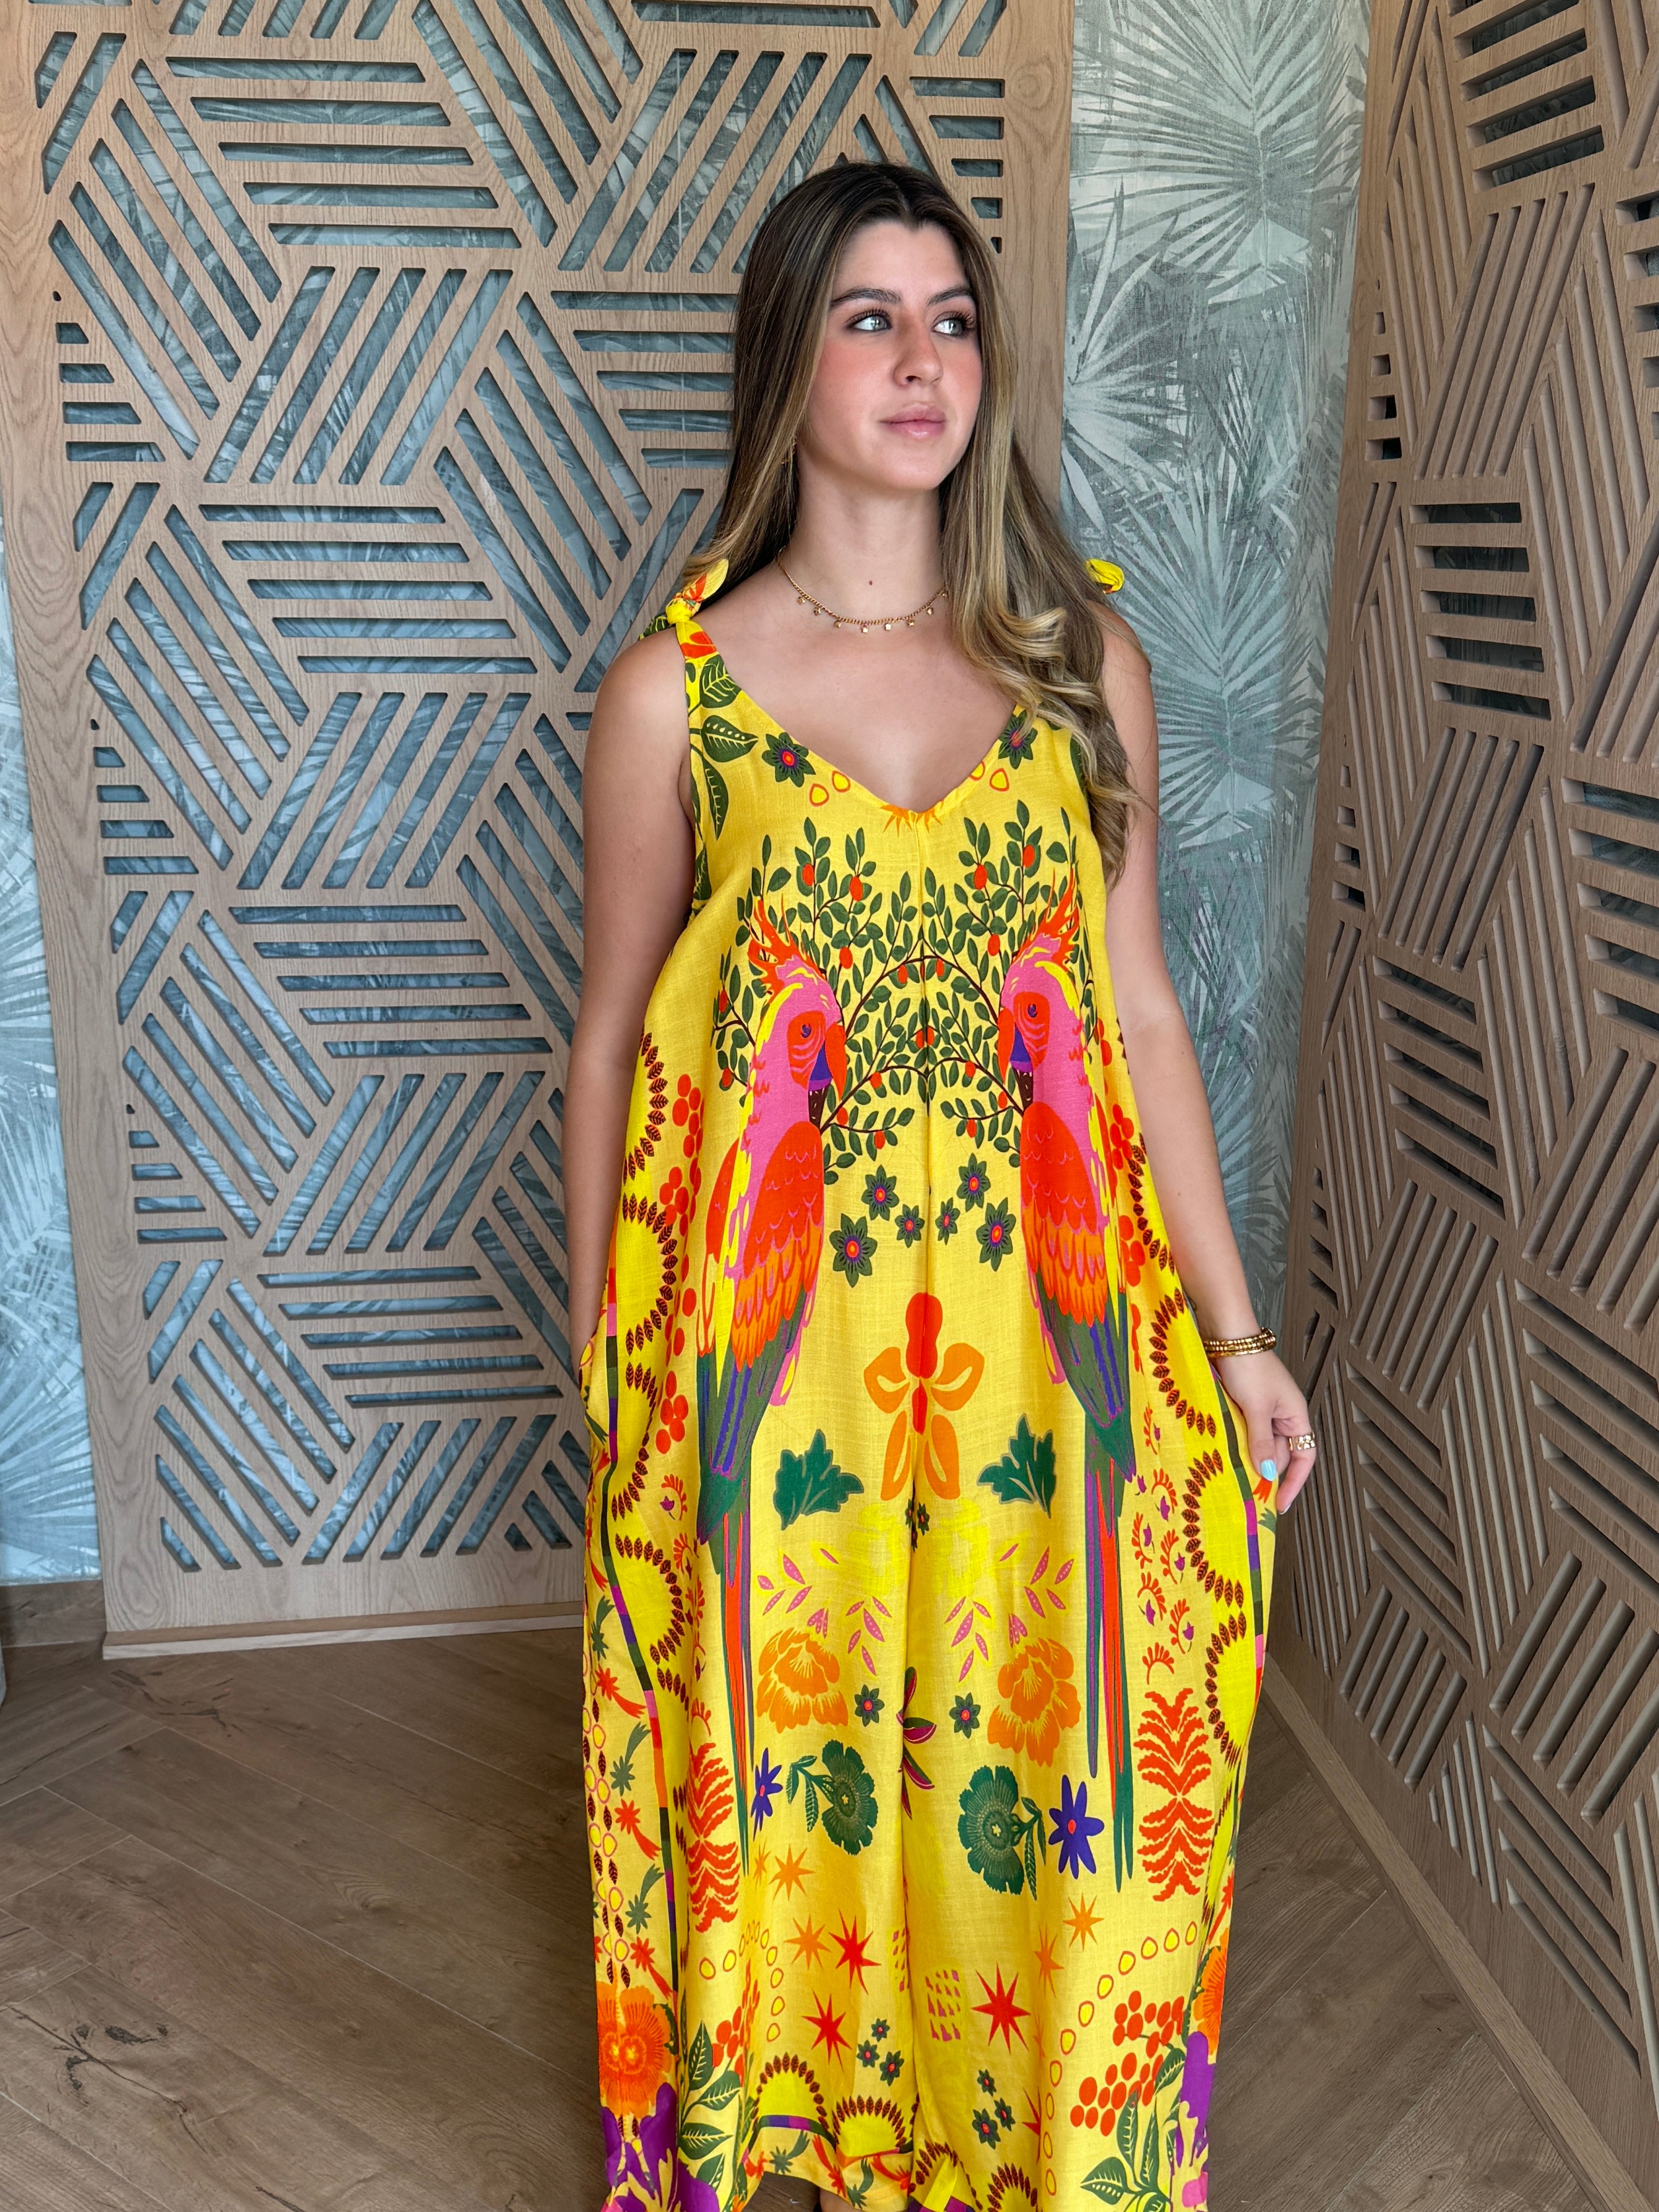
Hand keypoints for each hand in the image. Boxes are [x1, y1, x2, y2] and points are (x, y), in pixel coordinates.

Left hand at [1213, 1349, 1315, 1508]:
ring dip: (1247, 1458)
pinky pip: (1244, 1433)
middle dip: (1264, 1472)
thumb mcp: (1256, 1408)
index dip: (1294, 1482)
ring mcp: (1262, 1410)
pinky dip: (1236, 1444)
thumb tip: (1268, 1474)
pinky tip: (1225, 1453)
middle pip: (1278, 1454)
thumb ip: (1261, 1442)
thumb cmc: (1248, 1365)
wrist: (1227, 1336)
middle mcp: (1281, 1415)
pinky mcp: (1244, 1405)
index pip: (1303, 1457)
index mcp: (1295, 1415)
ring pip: (1258, 1445)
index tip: (1280, 1503)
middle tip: (1247, 1493)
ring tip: (1233, 1474)